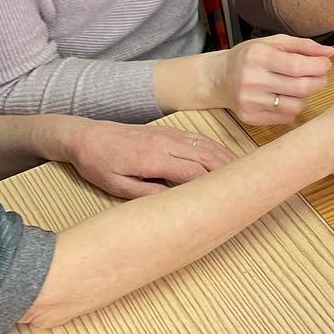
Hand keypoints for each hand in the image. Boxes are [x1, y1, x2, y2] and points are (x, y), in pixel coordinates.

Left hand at [65, 120, 234, 198]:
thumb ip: (147, 194)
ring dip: (226, 159)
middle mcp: (164, 143)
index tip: (228, 198)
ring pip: (205, 146)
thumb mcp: (116, 186)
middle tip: (248, 187)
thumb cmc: (99, 164)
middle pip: (206, 157)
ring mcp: (168, 134)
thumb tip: (175, 202)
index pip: (193, 172)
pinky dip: (216, 148)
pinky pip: (198, 138)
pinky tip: (225, 157)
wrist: (85, 136)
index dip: (213, 185)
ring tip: (245, 173)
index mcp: (151, 159)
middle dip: (228, 172)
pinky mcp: (168, 131)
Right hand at [212, 35, 333, 124]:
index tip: (325, 64)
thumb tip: (329, 52)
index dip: (319, 66)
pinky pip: (285, 118)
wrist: (219, 78)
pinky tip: (286, 98)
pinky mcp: (250, 117)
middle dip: (319, 81)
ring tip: (300, 87)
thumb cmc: (249, 57)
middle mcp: (252, 80)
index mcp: (258, 56)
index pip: (298, 66)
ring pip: (296, 106)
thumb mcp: (272, 43)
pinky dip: (293, 108)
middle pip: (301, 87)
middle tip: (320, 76)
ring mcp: (250, 101)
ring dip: (306, 97)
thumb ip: (302, 45)